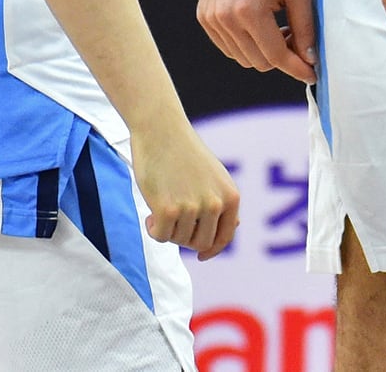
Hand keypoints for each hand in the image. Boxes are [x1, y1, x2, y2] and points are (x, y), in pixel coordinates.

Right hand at [132, 116, 239, 258]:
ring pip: (178, 240)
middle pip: (199, 243)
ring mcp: (192, 208)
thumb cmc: (185, 154)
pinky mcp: (168, 209)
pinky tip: (150, 213)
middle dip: (184, 237)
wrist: (161, 130)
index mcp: (231, 196)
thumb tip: (234, 227)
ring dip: (168, 229)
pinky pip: (160, 236)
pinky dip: (153, 229)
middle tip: (173, 220)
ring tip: (162, 206)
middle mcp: (215, 204)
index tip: (202, 256)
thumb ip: (223, 202)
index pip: (225, 237)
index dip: (212, 250)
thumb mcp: (214, 177)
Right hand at [198, 0, 319, 83]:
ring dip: (264, 51)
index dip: (297, 68)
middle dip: (282, 57)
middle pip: (260, 62)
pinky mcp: (204, 18)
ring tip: (278, 28)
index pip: (276, 55)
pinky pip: (229, 48)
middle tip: (297, 38)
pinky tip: (260, 25)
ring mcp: (211, 19)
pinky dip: (247, 45)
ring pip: (243, 58)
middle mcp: (225, 18)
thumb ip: (306, 26)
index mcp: (249, 11)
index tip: (312, 74)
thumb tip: (310, 58)